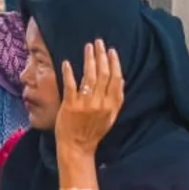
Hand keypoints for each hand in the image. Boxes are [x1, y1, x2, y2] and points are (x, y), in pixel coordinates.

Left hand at [53, 39, 123, 154]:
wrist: (77, 146)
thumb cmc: (93, 131)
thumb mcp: (111, 116)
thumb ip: (116, 98)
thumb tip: (120, 78)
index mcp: (112, 105)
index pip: (115, 78)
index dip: (114, 63)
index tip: (111, 51)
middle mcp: (100, 102)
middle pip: (103, 74)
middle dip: (101, 56)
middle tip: (99, 43)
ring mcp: (84, 104)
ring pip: (89, 77)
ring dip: (89, 59)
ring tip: (88, 47)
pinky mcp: (69, 105)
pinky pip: (70, 85)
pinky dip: (69, 72)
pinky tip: (68, 62)